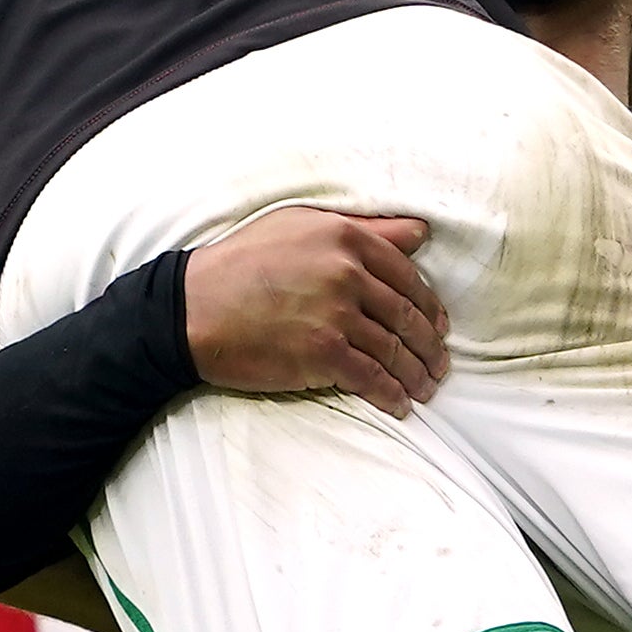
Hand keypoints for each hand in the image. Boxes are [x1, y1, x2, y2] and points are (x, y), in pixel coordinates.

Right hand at [184, 206, 445, 412]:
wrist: (193, 308)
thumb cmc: (241, 262)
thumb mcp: (300, 225)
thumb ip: (364, 228)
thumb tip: (420, 233)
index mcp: (345, 238)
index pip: (406, 276)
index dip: (428, 306)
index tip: (438, 325)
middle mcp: (346, 274)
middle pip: (407, 316)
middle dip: (429, 345)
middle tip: (439, 364)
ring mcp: (336, 316)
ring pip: (394, 350)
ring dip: (415, 375)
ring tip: (425, 388)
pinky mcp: (322, 354)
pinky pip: (371, 378)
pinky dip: (391, 395)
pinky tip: (400, 405)